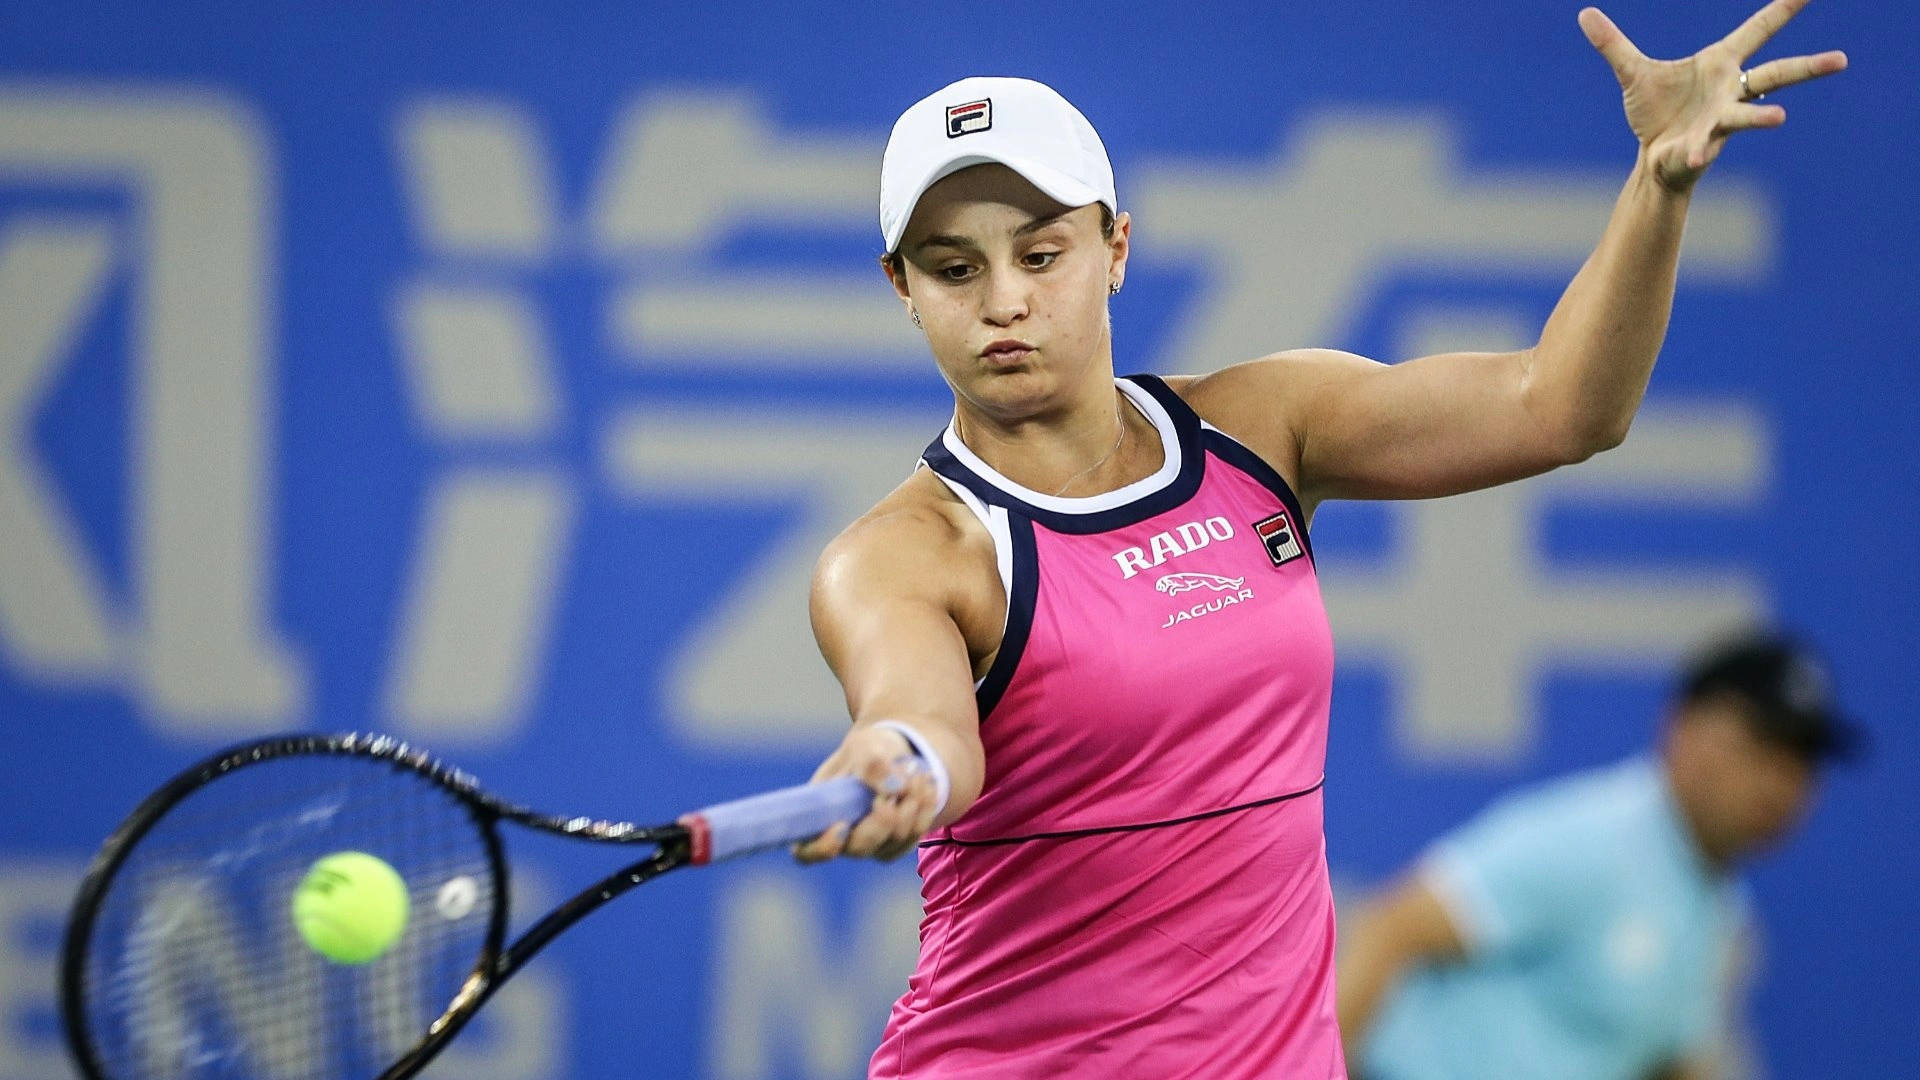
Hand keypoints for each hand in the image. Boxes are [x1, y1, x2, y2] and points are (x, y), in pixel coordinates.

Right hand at [793, 724, 940, 863]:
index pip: (807, 852)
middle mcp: (844, 838)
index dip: (821, 847)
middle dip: (883, 819)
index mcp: (819, 816)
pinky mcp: (899, 843)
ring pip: (893, 841)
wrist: (895, 755)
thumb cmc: (868, 751)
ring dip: (910, 806)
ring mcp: (872, 845)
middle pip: (860, 849)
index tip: (841, 825)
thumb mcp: (866, 746)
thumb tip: (893, 788)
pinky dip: (925, 809)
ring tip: (915, 772)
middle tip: (899, 786)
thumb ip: (873, 764)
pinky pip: (915, 835)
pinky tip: (927, 784)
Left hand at [1579, 0, 1846, 191]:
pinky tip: (1694, 156)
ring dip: (1760, 116)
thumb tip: (1584, 14)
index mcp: (1720, 64)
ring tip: (1779, 118)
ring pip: (1747, 115)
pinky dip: (1697, 152)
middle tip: (1841, 60)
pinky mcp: (1702, 147)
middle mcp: (1729, 91)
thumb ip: (1613, 45)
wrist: (1654, 157)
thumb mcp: (1633, 73)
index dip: (1783, 10)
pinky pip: (1702, 148)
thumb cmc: (1655, 112)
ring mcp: (1720, 120)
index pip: (1759, 31)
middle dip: (1808, 67)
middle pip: (1777, 73)